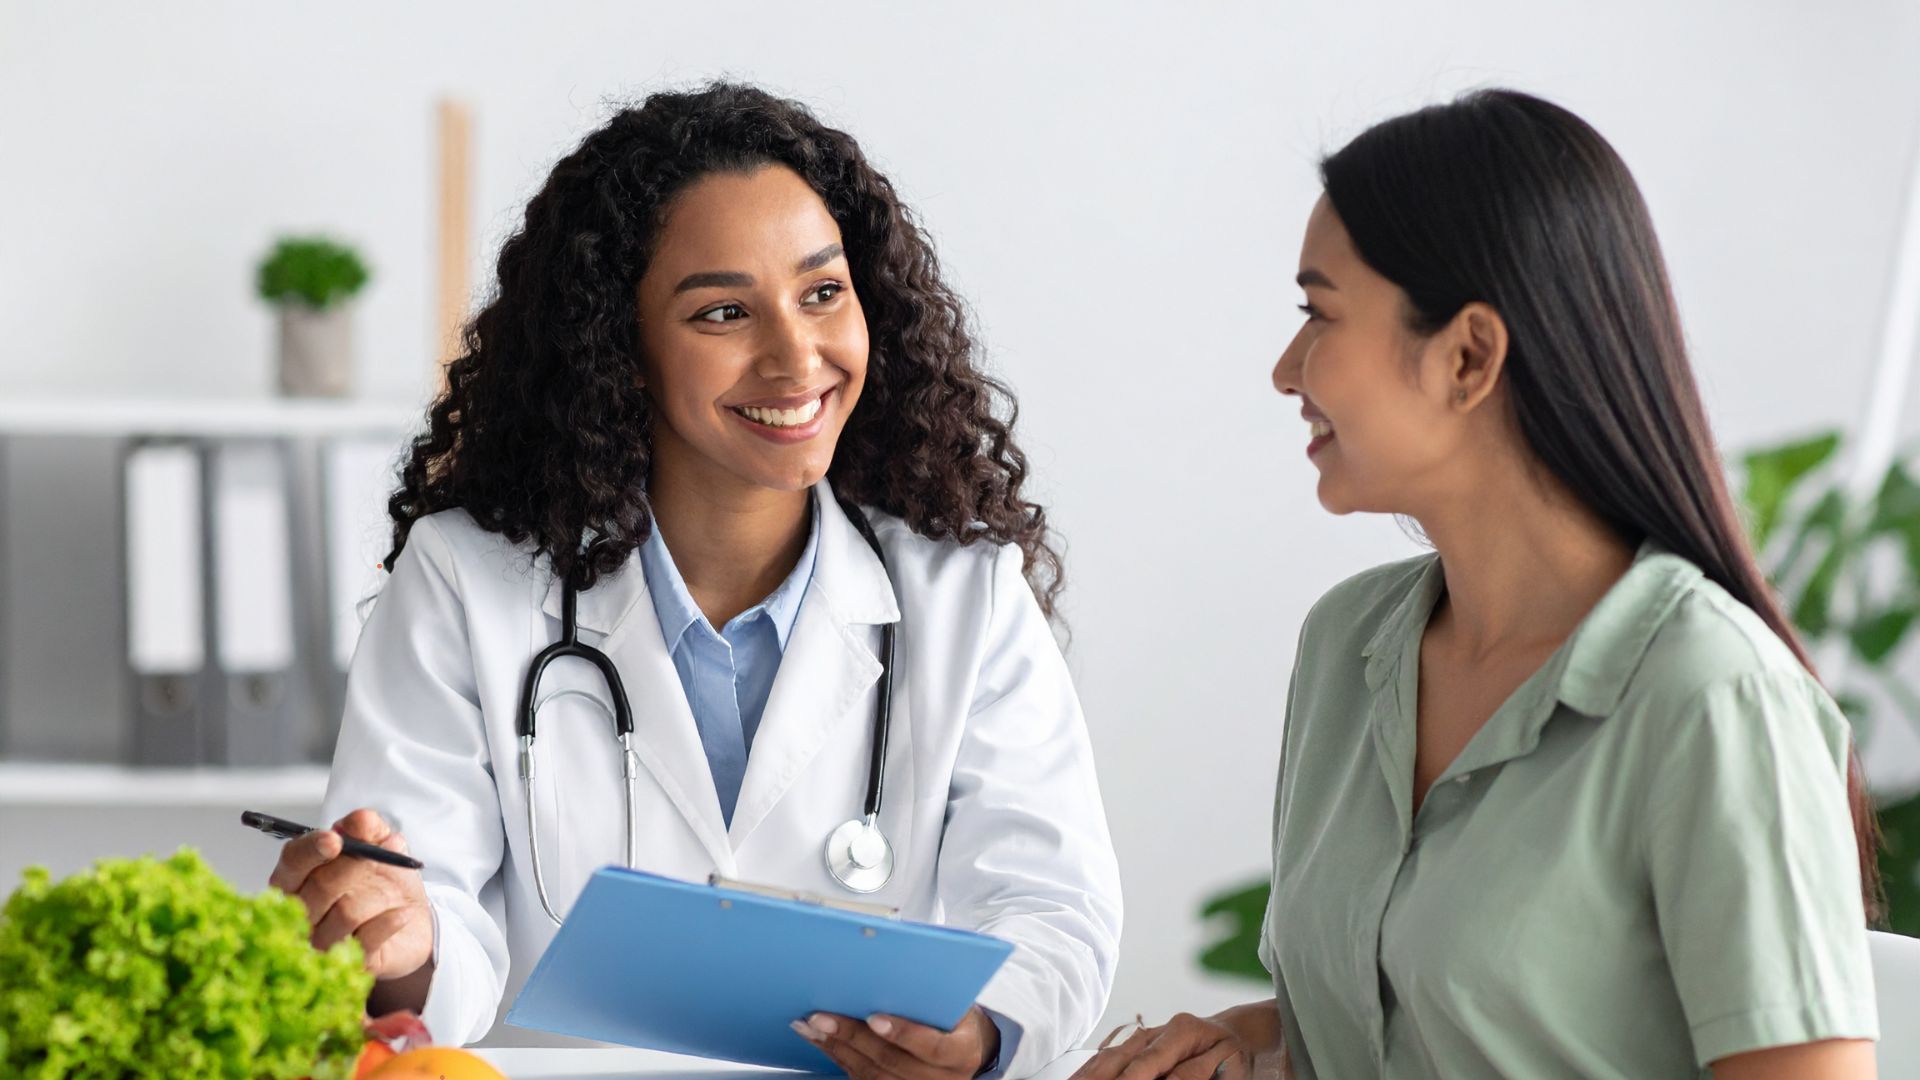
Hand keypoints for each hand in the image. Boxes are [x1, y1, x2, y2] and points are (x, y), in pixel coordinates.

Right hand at [267, 808, 433, 981]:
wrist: (410, 919)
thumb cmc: (383, 880)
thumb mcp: (381, 845)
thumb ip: (368, 828)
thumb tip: (361, 820)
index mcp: (296, 879)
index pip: (292, 861)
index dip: (312, 849)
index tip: (335, 841)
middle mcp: (300, 914)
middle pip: (320, 887)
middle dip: (357, 867)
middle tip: (381, 856)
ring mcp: (321, 944)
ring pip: (345, 913)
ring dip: (380, 894)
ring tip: (393, 891)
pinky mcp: (349, 965)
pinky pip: (368, 940)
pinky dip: (390, 921)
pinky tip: (403, 913)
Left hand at [794, 1005, 1001, 1079]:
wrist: (969, 1050)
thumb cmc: (959, 1018)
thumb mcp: (958, 1003)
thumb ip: (933, 991)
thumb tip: (895, 963)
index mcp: (960, 1052)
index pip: (932, 1047)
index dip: (903, 1033)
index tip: (875, 1017)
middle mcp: (940, 1078)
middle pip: (891, 1062)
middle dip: (852, 1037)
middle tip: (822, 1017)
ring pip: (872, 1074)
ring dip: (837, 1048)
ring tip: (812, 1026)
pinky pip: (863, 1079)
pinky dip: (839, 1058)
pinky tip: (822, 1041)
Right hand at [1070, 1012, 1250, 1079]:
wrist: (1234, 1036)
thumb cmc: (1232, 1055)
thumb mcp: (1225, 1067)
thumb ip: (1192, 1075)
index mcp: (1181, 1032)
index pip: (1149, 1061)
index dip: (1131, 1079)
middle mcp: (1157, 1031)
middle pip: (1119, 1056)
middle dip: (1097, 1077)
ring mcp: (1144, 1036)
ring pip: (1109, 1056)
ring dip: (1087, 1074)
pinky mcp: (1136, 1045)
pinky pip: (1109, 1057)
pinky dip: (1092, 1069)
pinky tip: (1079, 1078)